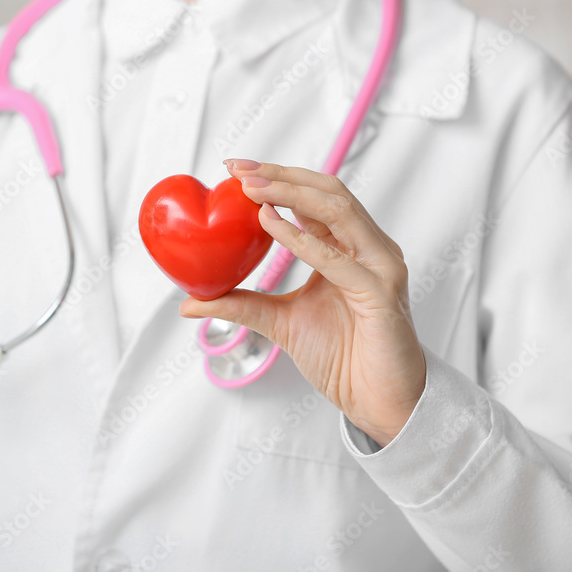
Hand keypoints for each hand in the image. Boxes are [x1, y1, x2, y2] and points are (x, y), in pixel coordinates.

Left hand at [179, 159, 426, 445]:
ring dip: (290, 193)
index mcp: (349, 248)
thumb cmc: (344, 360)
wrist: (378, 401)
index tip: (235, 170)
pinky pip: (336, 258)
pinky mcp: (380, 292)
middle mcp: (369, 249)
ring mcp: (379, 266)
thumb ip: (241, 304)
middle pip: (327, 191)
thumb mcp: (279, 322)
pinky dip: (300, 238)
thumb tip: (190, 302)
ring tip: (251, 188)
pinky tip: (269, 223)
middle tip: (238, 170)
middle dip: (281, 174)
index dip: (277, 177)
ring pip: (337, 209)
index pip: (314, 198)